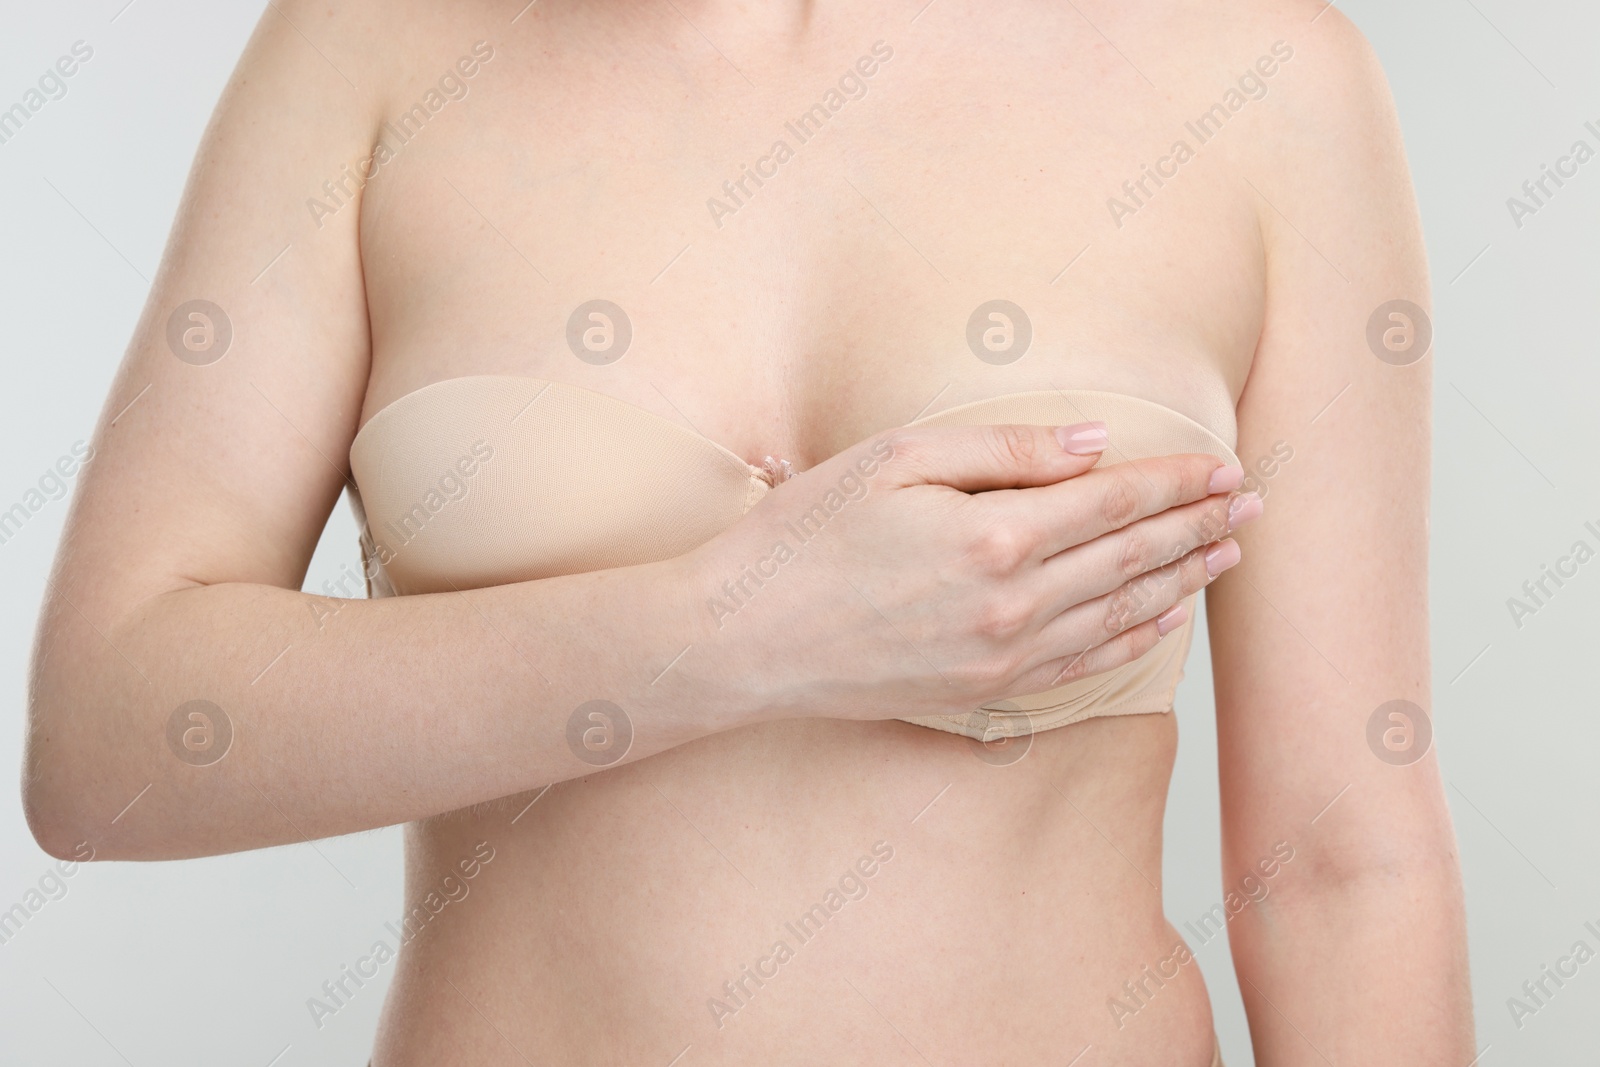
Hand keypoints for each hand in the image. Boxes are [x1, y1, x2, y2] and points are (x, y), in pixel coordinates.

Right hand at [680, 422, 1258, 722]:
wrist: (746, 641)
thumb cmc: (806, 538)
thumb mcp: (896, 459)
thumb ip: (1003, 448)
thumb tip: (1093, 443)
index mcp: (994, 535)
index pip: (1113, 500)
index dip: (1175, 482)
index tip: (1221, 466)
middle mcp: (1013, 605)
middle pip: (1132, 557)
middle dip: (1197, 527)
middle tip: (1250, 507)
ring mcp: (1001, 659)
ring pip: (1121, 615)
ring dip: (1181, 582)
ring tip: (1225, 555)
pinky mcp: (982, 694)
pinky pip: (1083, 667)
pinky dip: (1134, 638)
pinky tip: (1162, 617)